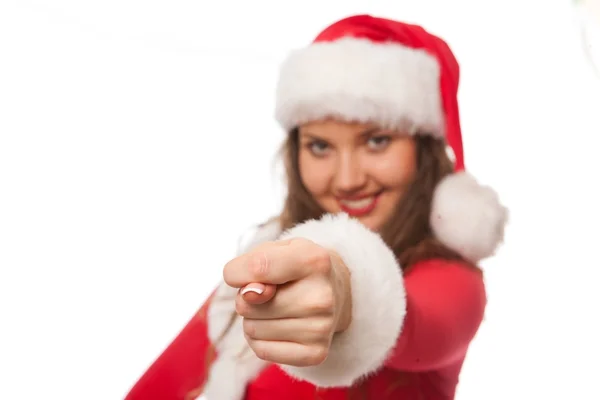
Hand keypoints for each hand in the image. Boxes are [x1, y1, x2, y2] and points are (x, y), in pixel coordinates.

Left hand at [223, 238, 351, 366]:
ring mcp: (321, 327)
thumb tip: (249, 295)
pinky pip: (261, 350)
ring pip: (251, 329)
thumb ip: (253, 263)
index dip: (237, 273)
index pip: (257, 268)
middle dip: (247, 298)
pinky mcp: (315, 353)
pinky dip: (260, 340)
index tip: (240, 273)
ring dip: (254, 319)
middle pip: (248, 304)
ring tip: (277, 308)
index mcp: (314, 261)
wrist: (335, 290)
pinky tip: (278, 327)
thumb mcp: (276, 250)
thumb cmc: (295, 267)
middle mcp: (322, 296)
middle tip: (270, 291)